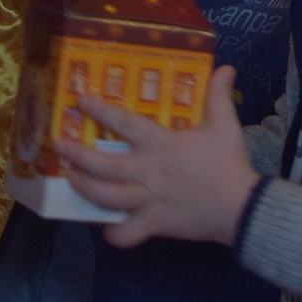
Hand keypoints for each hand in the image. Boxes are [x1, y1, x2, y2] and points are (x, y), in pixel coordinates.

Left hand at [56, 66, 257, 247]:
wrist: (242, 208)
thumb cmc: (229, 164)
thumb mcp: (225, 126)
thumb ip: (219, 96)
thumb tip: (226, 68)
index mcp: (162, 144)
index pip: (125, 123)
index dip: (100, 110)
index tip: (79, 100)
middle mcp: (149, 171)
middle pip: (103, 165)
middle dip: (77, 156)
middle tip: (59, 146)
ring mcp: (149, 200)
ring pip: (107, 197)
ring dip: (85, 188)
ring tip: (70, 178)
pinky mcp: (155, 224)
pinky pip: (127, 233)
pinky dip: (114, 233)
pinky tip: (105, 227)